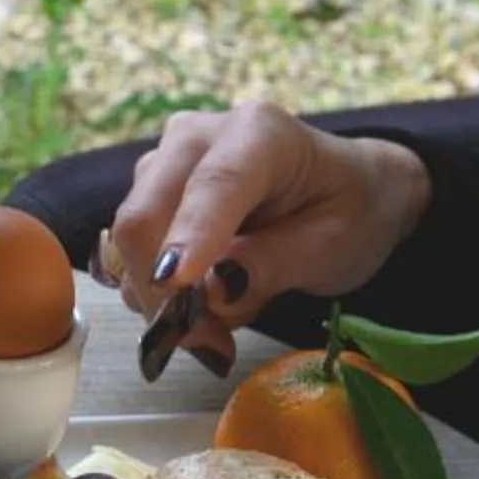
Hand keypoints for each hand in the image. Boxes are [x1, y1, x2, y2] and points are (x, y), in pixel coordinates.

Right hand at [105, 102, 431, 370]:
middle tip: (208, 344)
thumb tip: (214, 292)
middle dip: (162, 290)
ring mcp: (163, 165)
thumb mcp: (332, 245)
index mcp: (260, 133)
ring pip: (130, 243)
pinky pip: (131, 258)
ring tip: (217, 333)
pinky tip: (201, 310)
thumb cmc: (347, 211)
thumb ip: (274, 264)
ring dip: (161, 300)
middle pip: (144, 215)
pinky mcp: (147, 197)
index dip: (191, 235)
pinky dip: (158, 297)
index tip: (175, 287)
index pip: (215, 183)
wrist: (344, 192)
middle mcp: (197, 138)